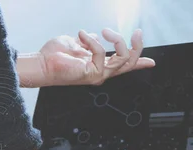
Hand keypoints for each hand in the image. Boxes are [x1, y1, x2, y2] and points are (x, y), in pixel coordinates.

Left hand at [16, 28, 154, 87]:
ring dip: (118, 40)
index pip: (122, 66)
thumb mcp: (77, 43)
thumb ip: (88, 42)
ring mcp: (97, 75)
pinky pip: (101, 52)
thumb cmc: (54, 55)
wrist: (41, 64)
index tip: (151, 62)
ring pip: (123, 58)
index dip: (139, 63)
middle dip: (137, 46)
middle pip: (129, 63)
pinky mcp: (92, 74)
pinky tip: (81, 36)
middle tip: (137, 32)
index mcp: (98, 65)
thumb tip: (94, 35)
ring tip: (105, 31)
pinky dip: (92, 41)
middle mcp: (100, 72)